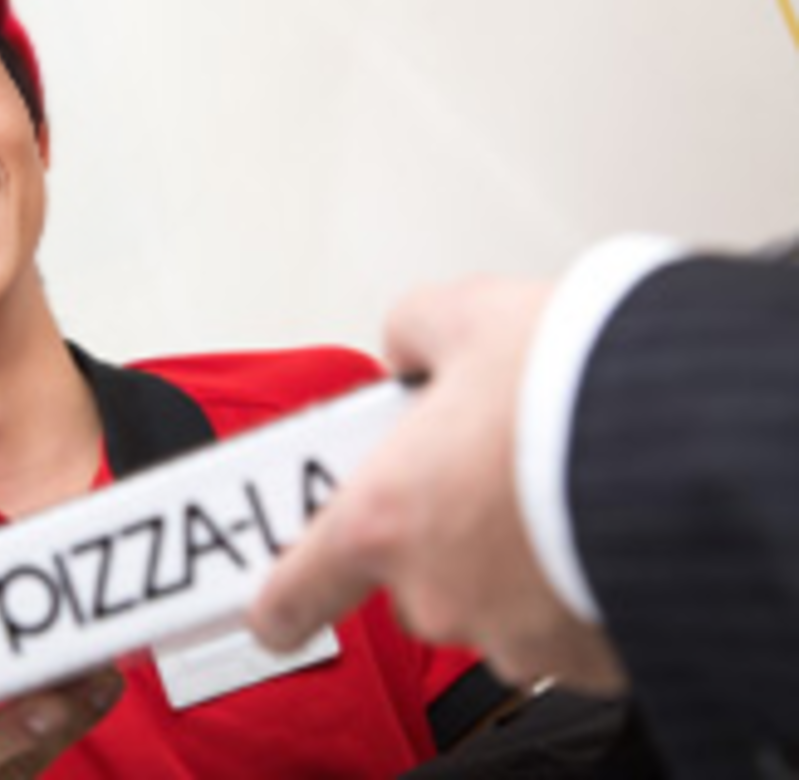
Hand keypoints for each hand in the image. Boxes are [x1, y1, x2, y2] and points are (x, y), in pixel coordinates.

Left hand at [247, 277, 626, 692]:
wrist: (702, 438)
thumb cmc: (583, 380)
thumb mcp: (471, 315)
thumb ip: (414, 332)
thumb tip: (412, 346)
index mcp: (383, 517)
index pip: (294, 591)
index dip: (277, 598)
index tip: (270, 605)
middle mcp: (439, 589)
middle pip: (412, 571)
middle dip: (441, 523)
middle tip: (483, 461)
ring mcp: (514, 631)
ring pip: (491, 596)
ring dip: (510, 550)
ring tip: (554, 479)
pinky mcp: (587, 655)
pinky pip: (561, 620)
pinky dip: (573, 579)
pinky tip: (599, 519)